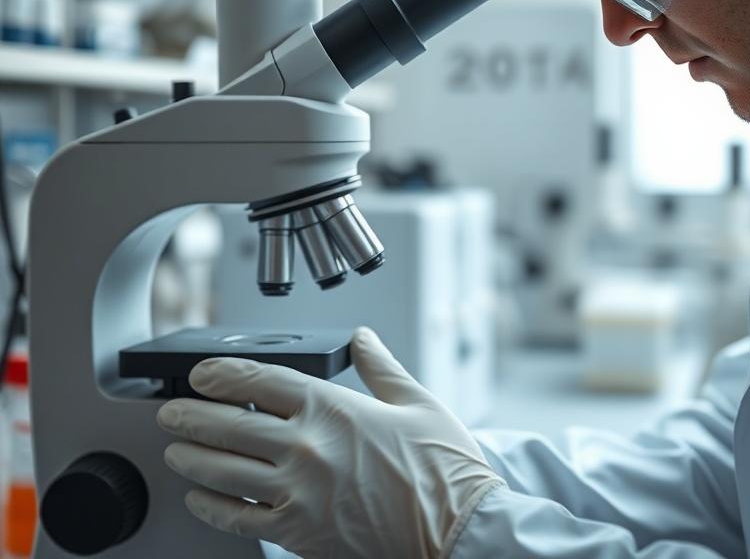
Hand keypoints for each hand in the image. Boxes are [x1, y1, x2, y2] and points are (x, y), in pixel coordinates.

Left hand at [156, 327, 504, 558]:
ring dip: (191, 458)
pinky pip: (239, 517)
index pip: (258, 381)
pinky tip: (200, 497)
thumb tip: (363, 337)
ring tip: (175, 450)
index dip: (219, 374)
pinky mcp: (298, 533)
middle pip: (227, 424)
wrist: (459, 532)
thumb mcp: (417, 402)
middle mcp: (306, 448)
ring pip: (223, 470)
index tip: (200, 374)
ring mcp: (298, 493)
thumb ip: (381, 366)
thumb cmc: (444, 468)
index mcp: (333, 408)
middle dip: (189, 415)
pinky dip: (212, 506)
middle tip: (171, 412)